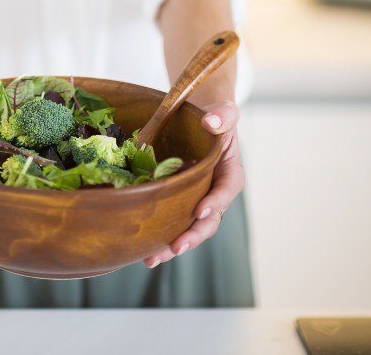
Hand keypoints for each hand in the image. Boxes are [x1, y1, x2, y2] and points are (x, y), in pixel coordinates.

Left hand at [143, 100, 243, 266]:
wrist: (200, 120)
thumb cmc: (214, 116)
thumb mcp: (223, 111)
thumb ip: (223, 115)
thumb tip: (211, 121)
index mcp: (229, 171)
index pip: (228, 189)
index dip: (217, 202)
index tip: (201, 210)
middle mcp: (214, 191)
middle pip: (209, 219)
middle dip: (193, 235)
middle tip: (176, 247)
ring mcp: (195, 198)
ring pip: (188, 227)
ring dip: (172, 245)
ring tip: (151, 259)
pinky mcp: (177, 201)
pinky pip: (171, 220)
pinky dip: (158, 235)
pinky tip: (141, 250)